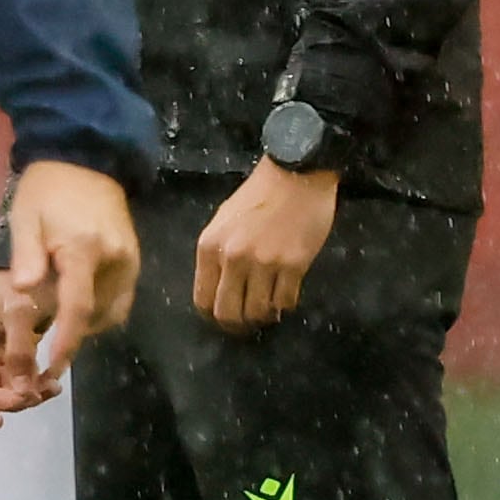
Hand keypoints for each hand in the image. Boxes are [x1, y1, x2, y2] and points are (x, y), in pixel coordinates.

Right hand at [0, 272, 59, 428]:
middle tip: (36, 396)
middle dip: (10, 399)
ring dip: (26, 394)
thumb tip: (23, 392)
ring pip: (5, 388)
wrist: (39, 256)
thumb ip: (19, 353)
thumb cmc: (19, 280)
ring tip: (51, 388)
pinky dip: (36, 384)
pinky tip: (52, 383)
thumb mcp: (18, 312)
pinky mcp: (15, 351)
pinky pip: (22, 377)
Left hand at [7, 158, 141, 380]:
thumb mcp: (25, 219)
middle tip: (45, 347)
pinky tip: (78, 307)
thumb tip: (25, 293)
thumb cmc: (46, 191)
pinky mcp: (135, 259)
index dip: (67, 341)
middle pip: (98, 315)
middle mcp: (116, 259)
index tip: (55, 367)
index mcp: (85, 250)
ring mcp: (130, 260)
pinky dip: (101, 311)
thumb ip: (26, 257)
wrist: (84, 161)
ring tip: (58, 325)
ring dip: (88, 325)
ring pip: (113, 311)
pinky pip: (121, 299)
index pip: (78, 308)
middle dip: (74, 336)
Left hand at [195, 157, 341, 332]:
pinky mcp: (294, 265)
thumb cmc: (258, 196)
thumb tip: (217, 289)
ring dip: (263, 317)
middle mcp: (233, 258)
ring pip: (258, 311)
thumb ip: (216, 254)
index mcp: (209, 248)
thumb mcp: (223, 221)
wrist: (296, 174)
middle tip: (246, 324)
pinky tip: (285, 297)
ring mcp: (265, 263)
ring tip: (268, 310)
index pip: (203, 299)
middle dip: (236, 325)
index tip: (224, 318)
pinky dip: (284, 305)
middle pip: (228, 313)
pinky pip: (286, 301)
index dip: (213, 315)